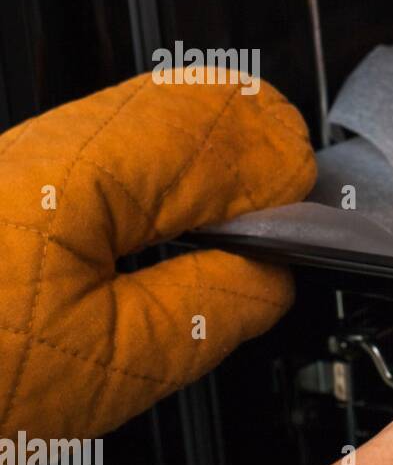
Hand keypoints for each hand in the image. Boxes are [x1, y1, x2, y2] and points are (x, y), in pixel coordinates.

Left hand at [0, 70, 314, 440]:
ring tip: (202, 253)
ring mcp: (43, 142)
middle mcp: (64, 134)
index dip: (283, 188)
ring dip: (212, 177)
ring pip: (173, 112)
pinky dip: (168, 185)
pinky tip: (155, 246)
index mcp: (91, 168)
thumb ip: (218, 304)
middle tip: (252, 249)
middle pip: (211, 98)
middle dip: (253, 170)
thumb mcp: (114, 366)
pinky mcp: (30, 168)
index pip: (240, 128)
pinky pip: (130, 142)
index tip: (289, 245)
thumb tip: (274, 273)